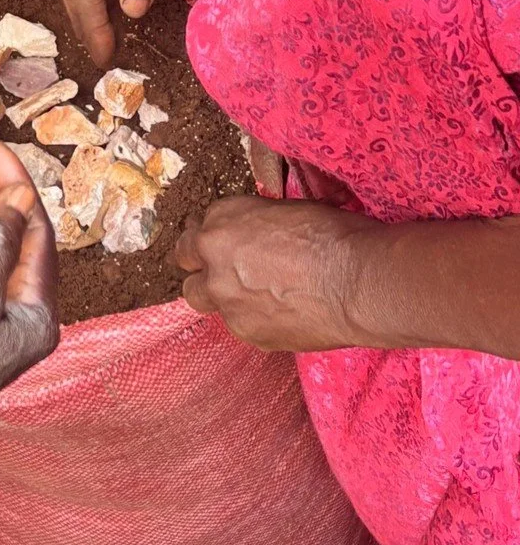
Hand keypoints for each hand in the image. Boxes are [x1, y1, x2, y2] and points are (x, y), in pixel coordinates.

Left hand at [174, 195, 370, 351]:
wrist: (358, 282)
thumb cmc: (332, 236)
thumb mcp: (283, 211)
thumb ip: (251, 226)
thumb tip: (250, 236)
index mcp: (221, 222)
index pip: (194, 232)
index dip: (207, 240)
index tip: (218, 245)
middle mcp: (213, 260)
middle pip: (185, 266)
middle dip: (201, 268)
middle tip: (224, 271)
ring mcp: (226, 301)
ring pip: (205, 300)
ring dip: (221, 296)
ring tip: (252, 296)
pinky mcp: (247, 333)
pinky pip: (239, 325)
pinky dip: (253, 320)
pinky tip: (280, 315)